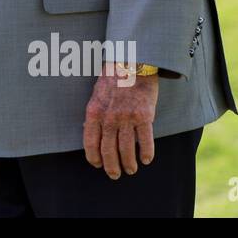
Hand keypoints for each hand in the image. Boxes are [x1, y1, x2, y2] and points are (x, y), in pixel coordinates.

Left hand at [82, 64, 157, 178]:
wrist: (132, 62)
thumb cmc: (113, 78)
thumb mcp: (96, 94)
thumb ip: (95, 113)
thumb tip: (91, 131)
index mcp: (94, 112)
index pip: (90, 142)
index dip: (94, 157)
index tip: (98, 165)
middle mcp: (109, 117)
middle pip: (108, 150)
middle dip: (112, 166)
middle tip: (115, 175)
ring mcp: (126, 118)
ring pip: (126, 149)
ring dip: (129, 163)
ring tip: (131, 170)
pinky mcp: (144, 116)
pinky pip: (145, 141)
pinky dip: (146, 153)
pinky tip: (147, 159)